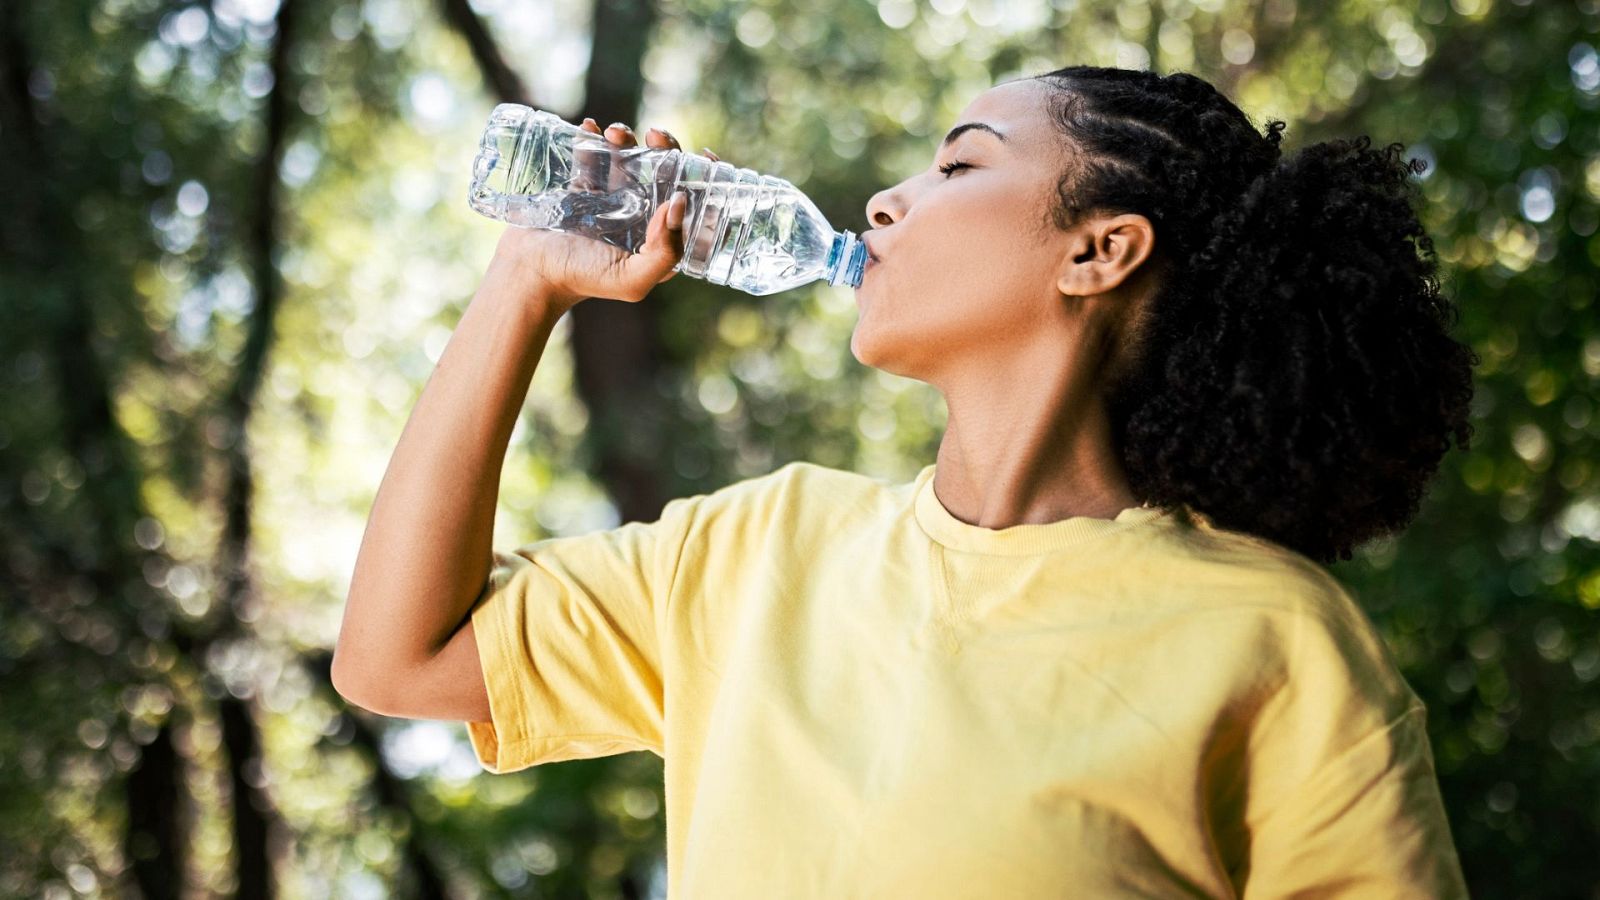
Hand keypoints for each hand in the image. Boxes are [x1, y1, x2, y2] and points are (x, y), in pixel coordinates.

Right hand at [490, 119, 721, 310]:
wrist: (529, 272)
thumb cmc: (583, 279)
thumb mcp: (633, 279)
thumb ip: (665, 252)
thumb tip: (679, 203)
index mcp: (659, 239)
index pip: (692, 205)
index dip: (704, 179)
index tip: (705, 156)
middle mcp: (639, 218)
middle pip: (663, 173)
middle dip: (666, 149)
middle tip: (656, 135)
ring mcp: (609, 200)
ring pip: (629, 159)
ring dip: (627, 139)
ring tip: (616, 132)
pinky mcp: (580, 187)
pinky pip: (591, 156)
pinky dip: (592, 138)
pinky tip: (590, 128)